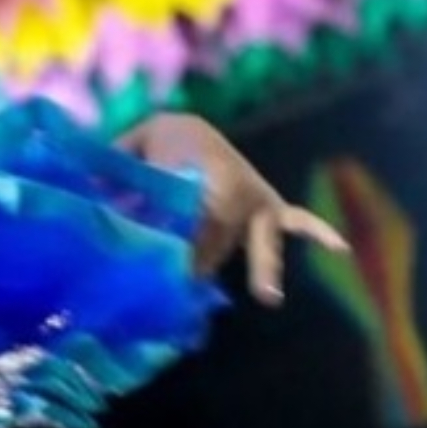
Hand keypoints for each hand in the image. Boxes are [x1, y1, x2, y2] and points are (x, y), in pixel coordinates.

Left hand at [116, 112, 350, 304]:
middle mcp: (236, 187)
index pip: (194, 220)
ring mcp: (257, 200)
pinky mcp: (270, 209)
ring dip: (261, 267)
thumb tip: (85, 202)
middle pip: (220, 236)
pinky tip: (341, 248)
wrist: (189, 130)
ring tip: (268, 297)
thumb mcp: (132, 155)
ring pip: (258, 237)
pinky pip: (298, 221)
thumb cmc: (154, 150)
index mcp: (204, 174)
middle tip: (187, 284)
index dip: (179, 245)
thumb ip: (114, 177)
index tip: (164, 269)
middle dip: (201, 259)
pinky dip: (319, 232)